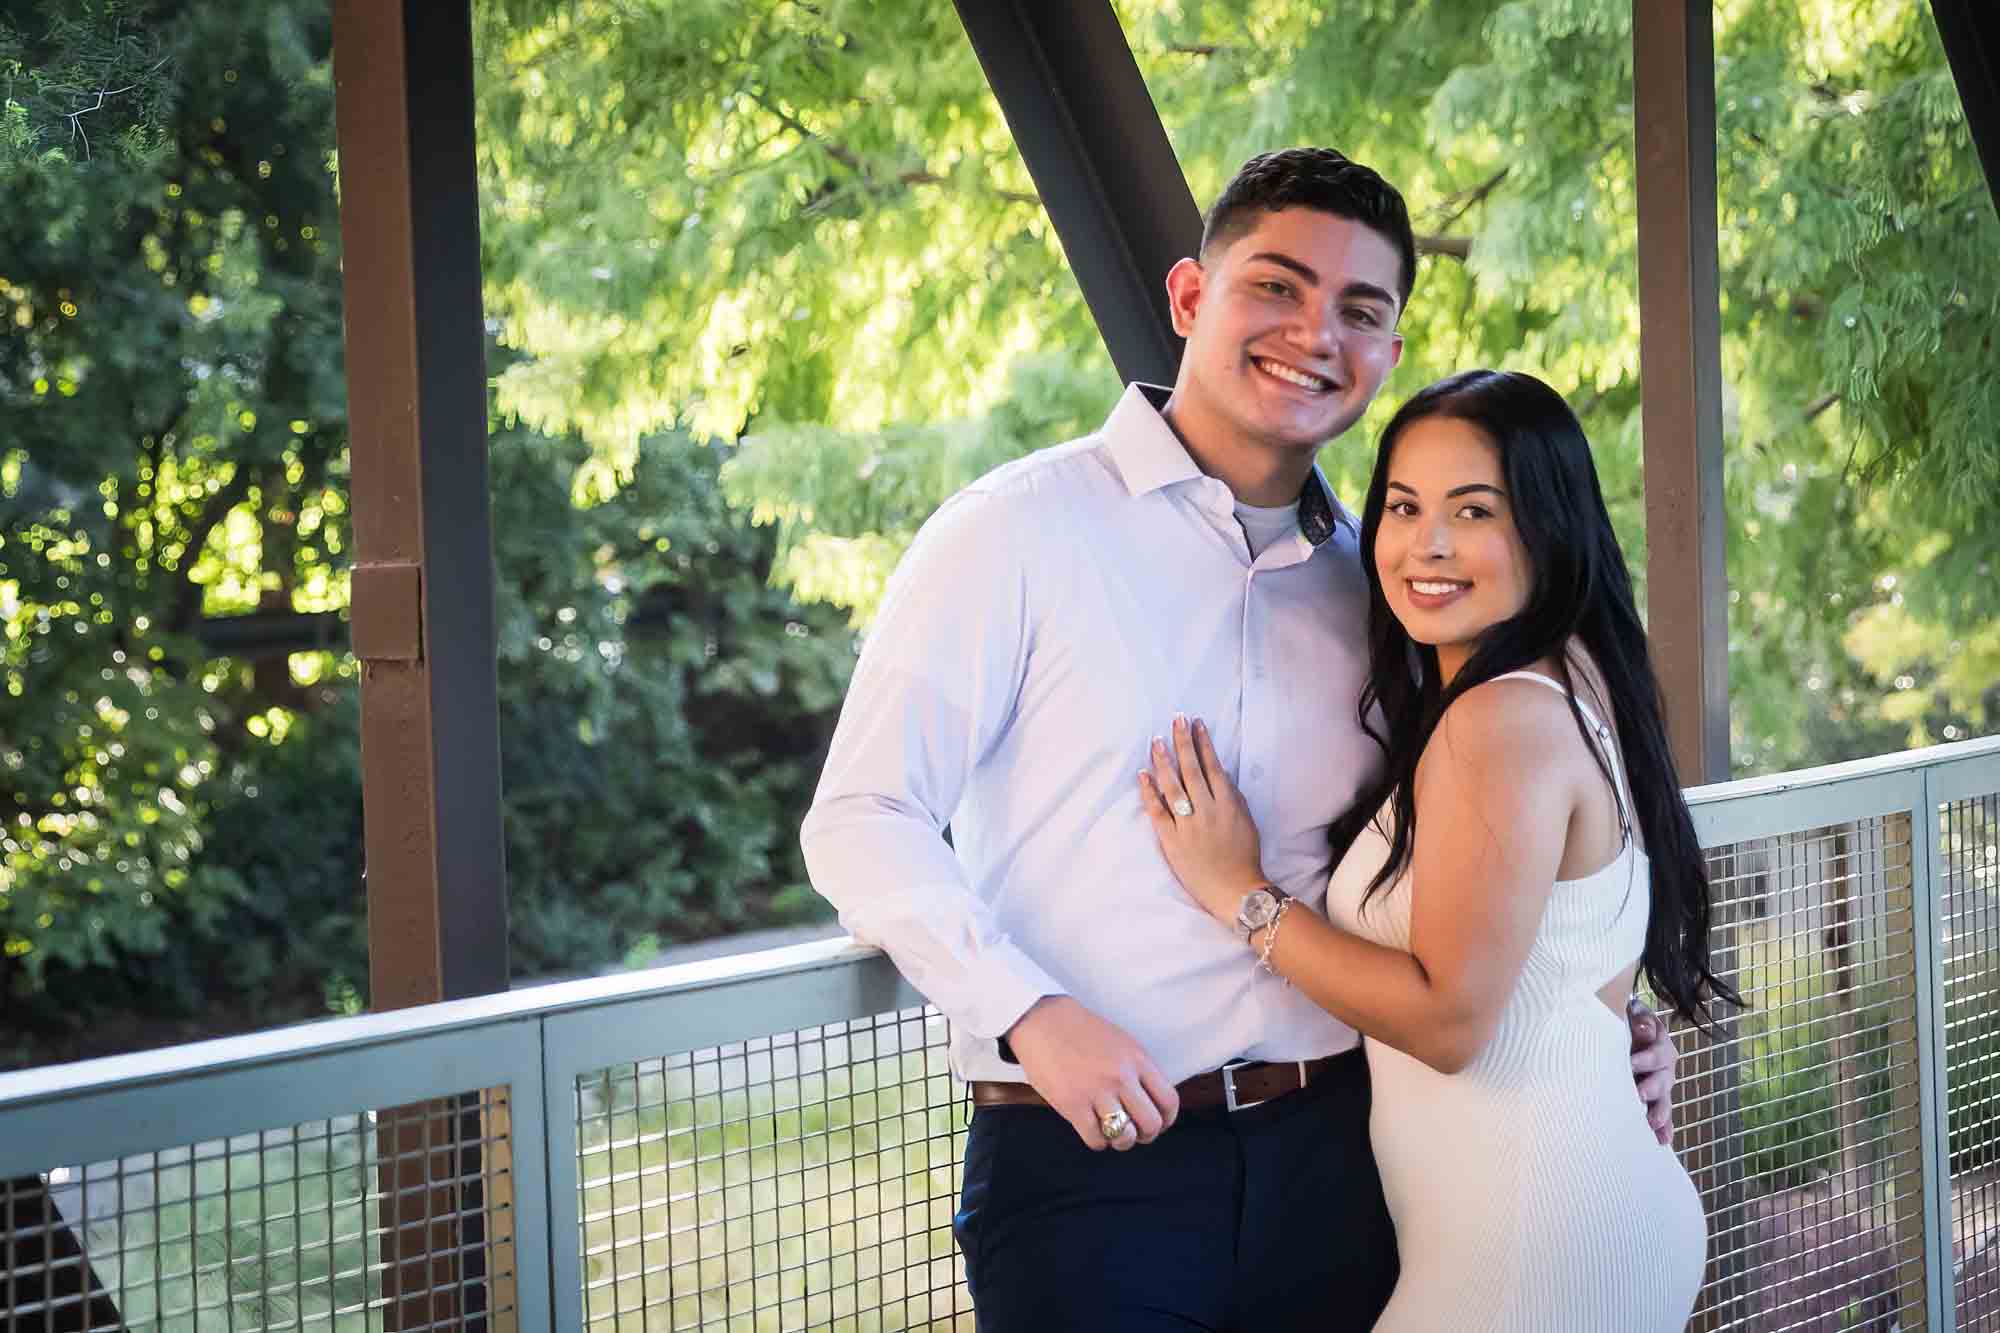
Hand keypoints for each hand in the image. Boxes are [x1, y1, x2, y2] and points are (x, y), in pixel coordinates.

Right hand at [1004, 996, 1179, 1149]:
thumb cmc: (1082, 1032)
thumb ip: (1138, 1070)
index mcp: (1137, 1059)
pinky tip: (1091, 1128)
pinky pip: (1096, 1139)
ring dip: (1121, 1141)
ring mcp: (1097, 1091)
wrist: (1043, 1021)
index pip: (1168, 1100)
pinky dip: (1097, 1141)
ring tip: (1112, 1132)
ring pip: (1125, 1136)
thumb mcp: (1122, 1043)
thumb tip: (1150, 1103)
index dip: (1166, 1119)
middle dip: (1146, 1135)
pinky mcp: (1072, 1104)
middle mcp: (1121, 1077)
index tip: (1158, 1123)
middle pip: (1151, 1124)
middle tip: (1135, 1132)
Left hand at [1138, 715, 1267, 922]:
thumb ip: (1233, 797)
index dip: (1203, 743)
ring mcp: (1188, 825)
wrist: (1235, 891)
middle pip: (1191, 769)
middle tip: (1175, 719)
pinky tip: (1142, 774)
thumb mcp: (1246, 822)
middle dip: (1183, 741)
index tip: (1196, 723)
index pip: (1213, 766)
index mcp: (1228, 804)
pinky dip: (1149, 792)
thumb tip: (1220, 773)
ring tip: (1157, 741)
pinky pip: (1157, 811)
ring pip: (1172, 786)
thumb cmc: (1244, 857)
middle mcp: (1207, 810)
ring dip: (1164, 760)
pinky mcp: (1171, 840)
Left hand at [1627, 996, 1677, 1144]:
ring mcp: (1660, 1081)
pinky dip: (1663, 1128)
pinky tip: (1661, 1140)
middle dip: (1652, 1086)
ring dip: (1660, 1110)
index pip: (1657, 1046)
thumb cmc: (1619, 1020)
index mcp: (1656, 1038)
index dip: (1646, 1056)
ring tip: (1652, 1122)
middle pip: (1662, 1075)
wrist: (1616, 1030)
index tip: (1631, 1064)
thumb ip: (1637, 1018)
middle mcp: (1662, 1062)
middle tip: (1639, 1094)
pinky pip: (1662, 1115)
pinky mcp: (1655, 1099)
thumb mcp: (1628, 1013)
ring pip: (1664, 1097)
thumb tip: (1642, 1026)